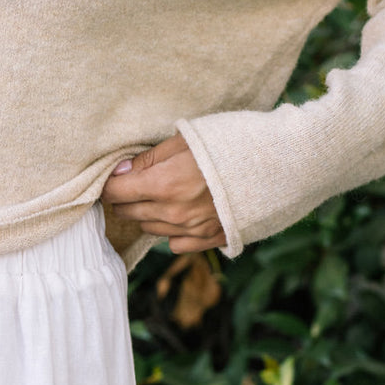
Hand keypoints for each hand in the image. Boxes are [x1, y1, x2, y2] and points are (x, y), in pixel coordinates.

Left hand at [101, 132, 225, 253]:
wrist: (275, 164)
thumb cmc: (227, 144)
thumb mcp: (183, 140)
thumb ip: (147, 160)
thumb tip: (118, 172)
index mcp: (163, 185)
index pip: (115, 192)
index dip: (108, 184)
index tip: (113, 176)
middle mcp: (173, 213)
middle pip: (128, 212)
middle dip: (125, 198)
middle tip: (134, 182)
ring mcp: (192, 230)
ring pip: (149, 229)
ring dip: (147, 213)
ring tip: (160, 194)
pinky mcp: (210, 239)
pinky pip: (175, 244)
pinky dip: (172, 231)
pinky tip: (182, 213)